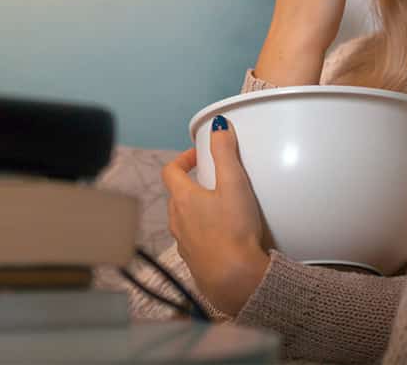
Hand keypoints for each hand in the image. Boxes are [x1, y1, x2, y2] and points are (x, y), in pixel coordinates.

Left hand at [161, 116, 271, 316]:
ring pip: (184, 219)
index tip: (200, 156)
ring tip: (221, 209)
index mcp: (183, 199)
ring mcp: (184, 244)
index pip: (171, 171)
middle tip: (214, 180)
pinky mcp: (195, 262)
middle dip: (193, 184)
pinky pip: (194, 242)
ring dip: (197, 210)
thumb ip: (226, 152)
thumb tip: (219, 127)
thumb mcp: (234, 184)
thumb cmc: (234, 232)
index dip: (183, 159)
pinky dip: (204, 234)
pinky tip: (224, 238)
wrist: (235, 279)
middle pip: (177, 195)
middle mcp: (177, 221)